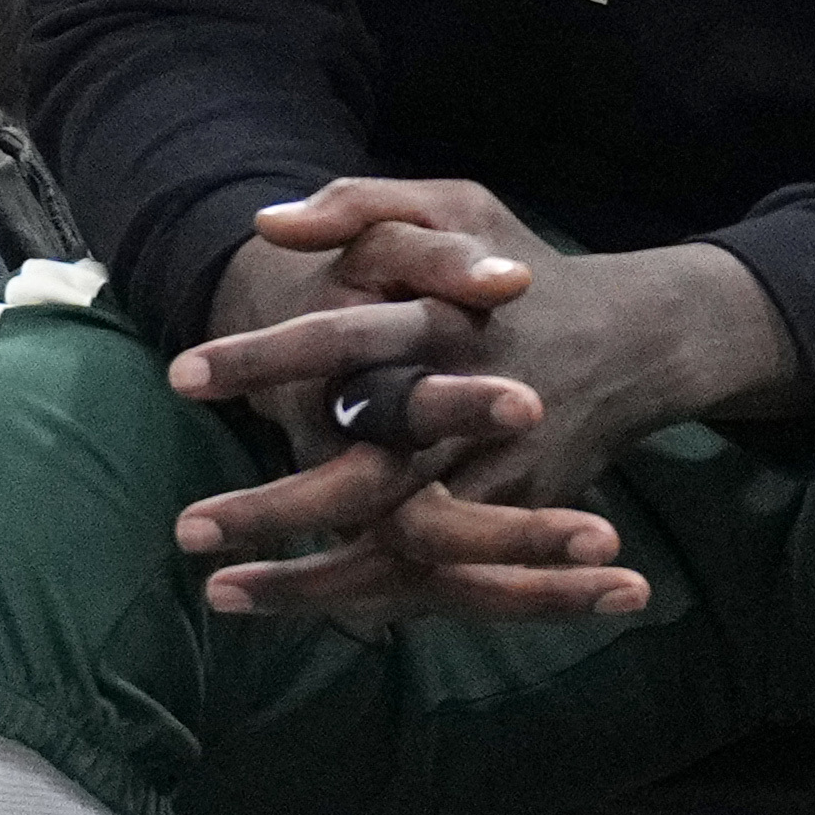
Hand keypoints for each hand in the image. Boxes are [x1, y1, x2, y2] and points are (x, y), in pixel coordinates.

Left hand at [164, 179, 717, 627]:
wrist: (633, 340)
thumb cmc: (516, 267)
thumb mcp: (449, 207)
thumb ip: (358, 205)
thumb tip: (268, 225)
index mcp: (442, 324)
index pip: (342, 340)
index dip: (263, 358)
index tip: (181, 375)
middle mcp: (467, 410)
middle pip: (365, 476)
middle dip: (276, 509)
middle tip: (187, 531)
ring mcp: (498, 477)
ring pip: (398, 548)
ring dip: (311, 582)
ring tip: (220, 595)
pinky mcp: (518, 521)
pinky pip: (441, 580)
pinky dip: (373, 602)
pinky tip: (296, 608)